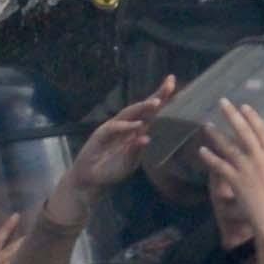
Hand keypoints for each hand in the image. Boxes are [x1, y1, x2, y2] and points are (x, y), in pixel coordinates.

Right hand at [65, 81, 174, 195]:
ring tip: (156, 103)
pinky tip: (137, 125)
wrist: (90, 179)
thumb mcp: (128, 164)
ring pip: (129, 113)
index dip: (162, 99)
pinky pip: (114, 128)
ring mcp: (113, 128)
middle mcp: (125, 125)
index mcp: (135, 131)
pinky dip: (125, 126)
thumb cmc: (111, 169)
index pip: (151, 113)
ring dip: (142, 107)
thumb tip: (147, 138)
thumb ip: (136, 151)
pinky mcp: (100, 135)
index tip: (173, 84)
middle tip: (170, 83)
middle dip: (156, 96)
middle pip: (142, 108)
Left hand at [195, 99, 263, 245]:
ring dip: (216, 134)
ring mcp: (247, 168)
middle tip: (222, 102)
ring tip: (206, 125)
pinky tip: (201, 151)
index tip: (244, 106)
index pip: (263, 131)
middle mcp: (260, 158)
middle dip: (232, 115)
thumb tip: (262, 154)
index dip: (253, 117)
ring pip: (229, 146)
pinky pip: (220, 166)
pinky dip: (210, 158)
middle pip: (244, 132)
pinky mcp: (236, 180)